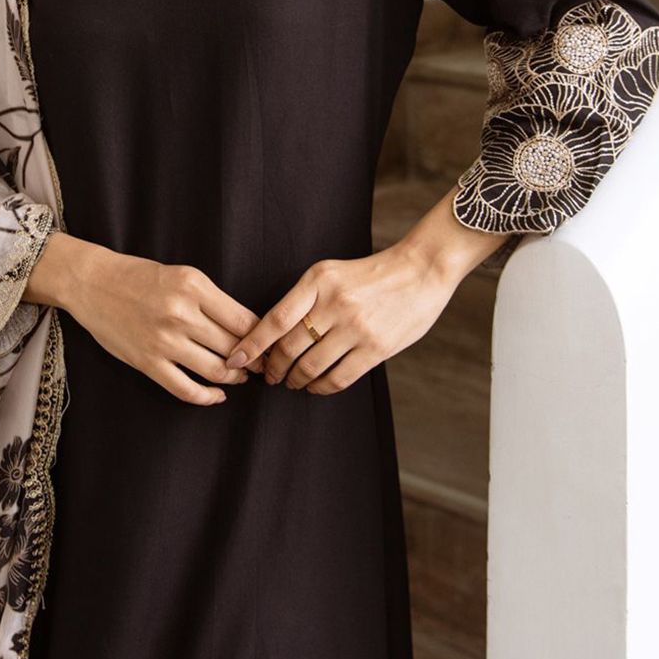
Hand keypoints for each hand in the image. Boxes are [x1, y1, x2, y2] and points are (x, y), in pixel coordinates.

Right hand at [66, 247, 265, 405]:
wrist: (92, 283)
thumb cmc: (139, 277)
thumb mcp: (182, 275)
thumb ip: (212, 299)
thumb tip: (246, 328)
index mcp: (194, 286)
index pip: (244, 320)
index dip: (262, 337)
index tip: (268, 344)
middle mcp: (182, 313)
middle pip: (234, 346)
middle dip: (252, 360)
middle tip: (260, 365)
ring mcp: (164, 341)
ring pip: (216, 370)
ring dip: (235, 378)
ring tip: (240, 377)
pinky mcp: (147, 362)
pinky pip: (186, 389)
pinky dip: (207, 397)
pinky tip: (216, 395)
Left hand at [225, 247, 457, 393]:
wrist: (421, 271)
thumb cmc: (371, 274)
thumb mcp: (331, 273)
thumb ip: (306, 298)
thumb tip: (275, 332)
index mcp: (318, 281)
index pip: (275, 319)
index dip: (252, 343)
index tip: (237, 358)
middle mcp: (335, 304)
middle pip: (289, 347)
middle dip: (273, 367)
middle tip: (269, 375)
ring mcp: (356, 327)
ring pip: (311, 366)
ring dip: (295, 380)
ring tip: (292, 382)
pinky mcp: (376, 348)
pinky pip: (339, 377)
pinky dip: (321, 387)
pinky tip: (316, 386)